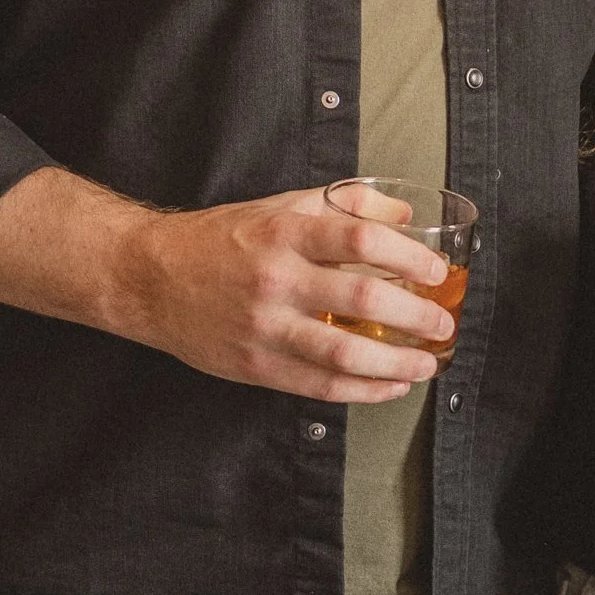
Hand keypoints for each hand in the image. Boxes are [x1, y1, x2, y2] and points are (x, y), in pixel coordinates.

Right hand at [112, 188, 455, 401]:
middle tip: (443, 324)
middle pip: (363, 298)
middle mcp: (277, 279)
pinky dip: (362, 390)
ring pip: (344, 353)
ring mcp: (265, 327)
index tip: (435, 271)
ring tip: (426, 363)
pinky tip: (389, 385)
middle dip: (415, 316)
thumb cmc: (224, 238)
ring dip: (396, 362)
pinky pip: (319, 386)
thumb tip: (406, 212)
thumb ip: (345, 204)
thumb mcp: (282, 206)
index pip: (361, 240)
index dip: (408, 256)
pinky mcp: (256, 366)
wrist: (152, 277)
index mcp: (285, 233)